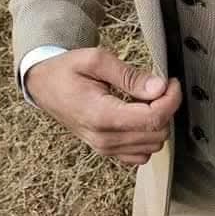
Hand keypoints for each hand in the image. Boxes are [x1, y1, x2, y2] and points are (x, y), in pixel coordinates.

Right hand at [24, 46, 181, 165]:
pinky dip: (148, 137)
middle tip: (158, 87)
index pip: (154, 118)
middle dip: (166, 108)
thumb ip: (130, 75)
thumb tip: (159, 88)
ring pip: (153, 146)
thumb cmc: (66, 70)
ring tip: (147, 100)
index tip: (171, 82)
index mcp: (101, 115)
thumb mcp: (96, 61)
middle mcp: (104, 138)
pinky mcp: (107, 151)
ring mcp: (105, 148)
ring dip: (158, 122)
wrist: (43, 86)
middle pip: (157, 133)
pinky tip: (140, 116)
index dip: (171, 99)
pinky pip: (141, 155)